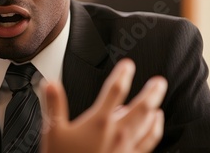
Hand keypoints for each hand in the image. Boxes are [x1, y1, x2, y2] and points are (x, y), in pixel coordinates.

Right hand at [40, 58, 166, 152]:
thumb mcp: (53, 132)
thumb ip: (54, 105)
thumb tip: (50, 83)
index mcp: (99, 122)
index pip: (115, 91)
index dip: (122, 74)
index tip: (127, 65)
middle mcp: (117, 133)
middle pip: (141, 107)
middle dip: (152, 92)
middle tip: (159, 82)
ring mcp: (126, 148)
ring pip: (148, 125)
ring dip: (155, 110)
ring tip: (159, 102)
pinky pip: (149, 143)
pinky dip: (155, 131)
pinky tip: (155, 127)